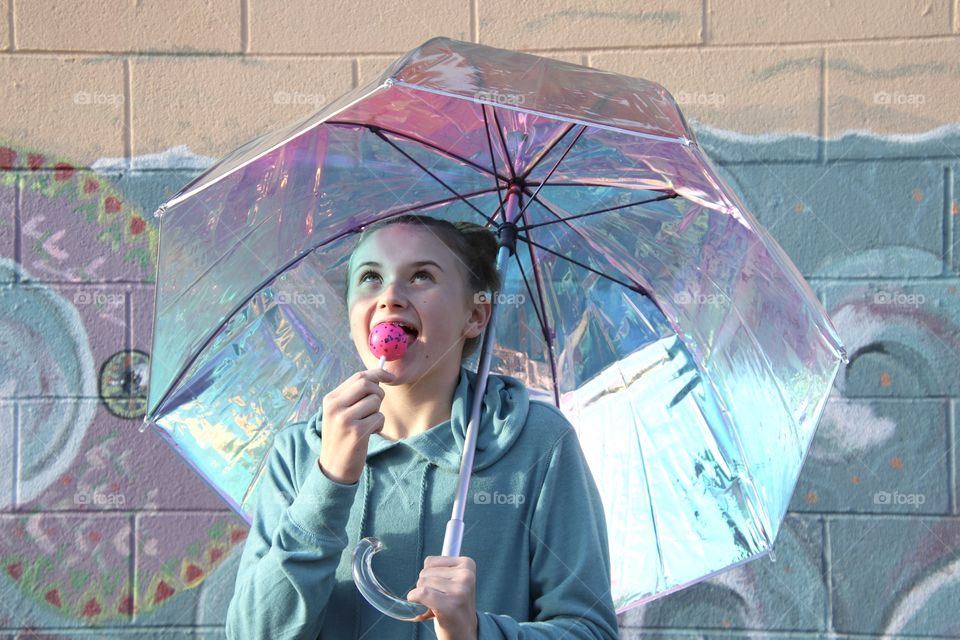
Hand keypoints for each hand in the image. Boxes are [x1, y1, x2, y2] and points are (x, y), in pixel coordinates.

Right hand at [317, 367, 395, 483]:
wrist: (334, 469)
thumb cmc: (342, 438)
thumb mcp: (340, 414)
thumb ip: (354, 396)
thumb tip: (378, 378)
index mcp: (330, 399)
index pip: (358, 377)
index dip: (377, 374)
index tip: (390, 376)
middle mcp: (335, 406)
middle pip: (367, 384)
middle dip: (379, 393)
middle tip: (376, 407)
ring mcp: (344, 419)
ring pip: (375, 401)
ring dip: (378, 413)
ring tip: (368, 424)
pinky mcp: (357, 431)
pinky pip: (379, 417)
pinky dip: (379, 425)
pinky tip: (369, 434)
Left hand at [406, 555, 477, 639]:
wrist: (464, 633)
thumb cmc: (454, 606)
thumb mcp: (455, 581)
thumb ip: (443, 568)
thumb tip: (427, 561)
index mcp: (467, 565)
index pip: (429, 562)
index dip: (429, 578)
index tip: (442, 589)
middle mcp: (466, 575)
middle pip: (425, 572)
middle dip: (426, 587)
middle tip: (440, 600)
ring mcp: (460, 590)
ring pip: (422, 583)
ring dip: (423, 596)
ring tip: (438, 606)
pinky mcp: (450, 605)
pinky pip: (421, 594)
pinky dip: (415, 600)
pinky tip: (424, 609)